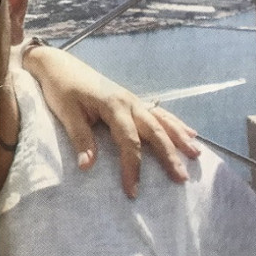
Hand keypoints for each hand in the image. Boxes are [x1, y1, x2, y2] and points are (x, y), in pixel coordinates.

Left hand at [23, 45, 200, 198]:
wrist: (59, 64)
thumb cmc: (61, 88)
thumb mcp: (66, 114)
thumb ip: (80, 139)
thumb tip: (87, 167)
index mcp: (114, 105)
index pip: (129, 142)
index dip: (132, 167)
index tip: (133, 191)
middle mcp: (129, 102)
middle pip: (154, 132)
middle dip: (169, 156)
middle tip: (182, 178)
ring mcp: (133, 100)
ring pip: (162, 121)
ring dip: (179, 139)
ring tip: (196, 156)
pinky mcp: (131, 100)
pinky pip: (159, 113)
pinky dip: (175, 124)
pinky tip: (190, 133)